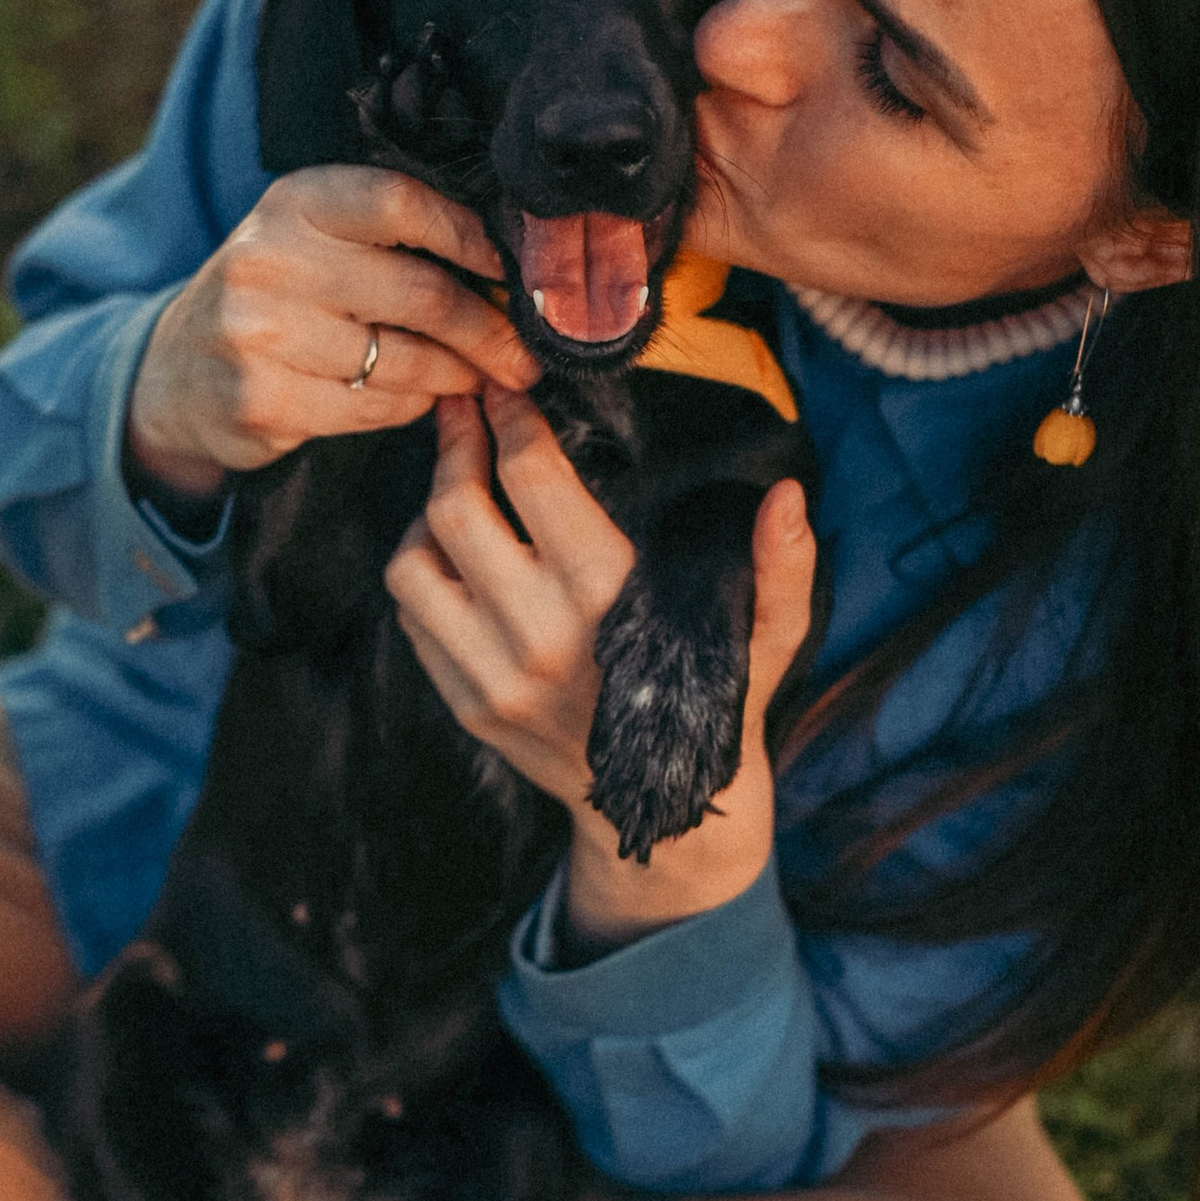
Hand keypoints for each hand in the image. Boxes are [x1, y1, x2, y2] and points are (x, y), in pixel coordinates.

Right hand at [126, 167, 542, 498]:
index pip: (402, 203)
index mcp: (294, 203)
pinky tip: (417, 398)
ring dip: (458, 374)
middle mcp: (271, 260)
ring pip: (405, 360)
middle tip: (524, 353)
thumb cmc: (273, 296)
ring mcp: (260, 334)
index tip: (509, 269)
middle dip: (489, 329)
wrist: (175, 371)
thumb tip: (506, 265)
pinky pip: (374, 407)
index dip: (470, 237)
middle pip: (421, 292)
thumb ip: (388, 237)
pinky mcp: (263, 402)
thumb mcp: (311, 238)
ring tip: (481, 377)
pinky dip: (411, 406)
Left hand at [385, 388, 817, 946]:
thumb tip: (788, 498)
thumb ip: (783, 567)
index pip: (532, 479)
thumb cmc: (719, 702)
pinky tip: (452, 554)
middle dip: (454, 446)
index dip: (510, 419)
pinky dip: (421, 574)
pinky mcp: (466, 707)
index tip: (506, 388)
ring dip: (425, 515)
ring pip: (412, 566)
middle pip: (454, 510)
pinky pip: (411, 620)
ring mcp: (492, 678)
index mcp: (609, 601)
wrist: (667, 813)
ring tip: (455, 488)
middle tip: (461, 409)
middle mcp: (538, 638)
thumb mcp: (767, 636)